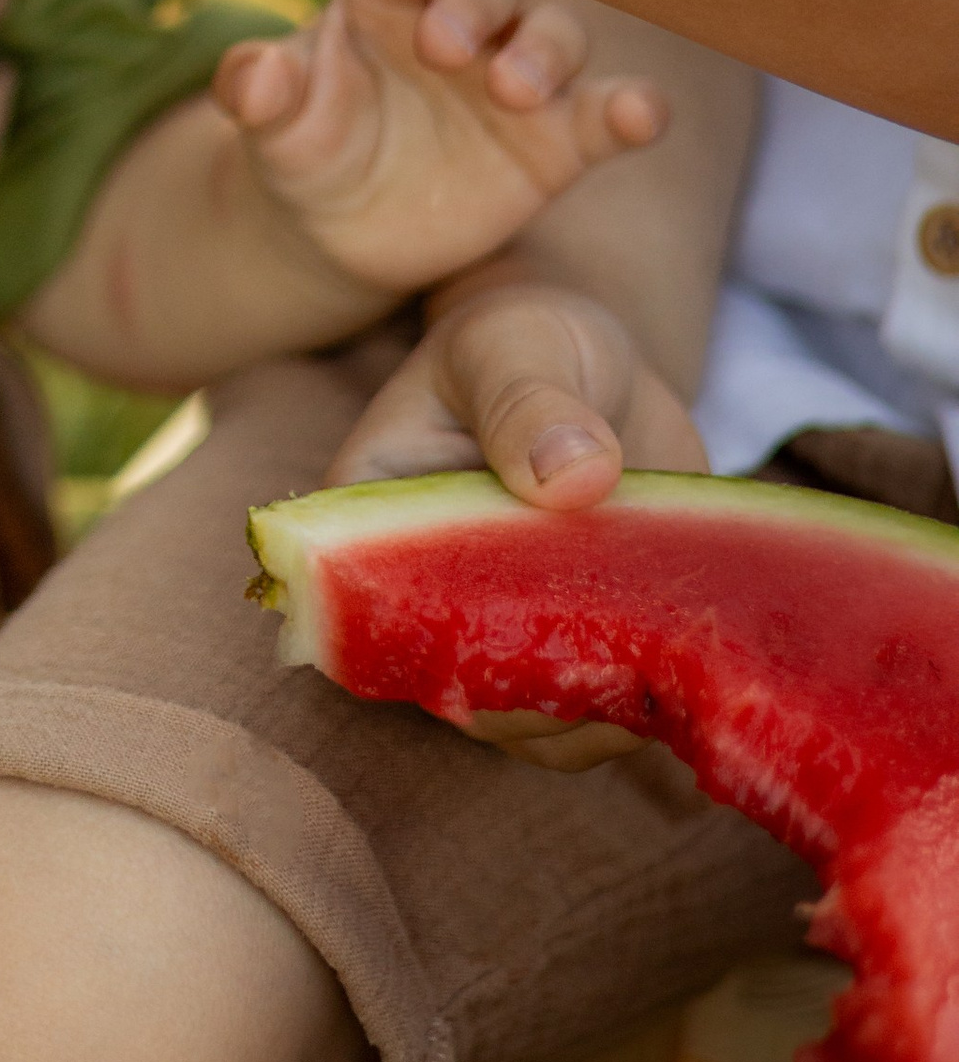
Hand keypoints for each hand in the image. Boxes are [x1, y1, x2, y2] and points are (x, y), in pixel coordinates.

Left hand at [216, 0, 666, 301]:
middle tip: (441, 46)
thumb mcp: (271, 124)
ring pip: (554, 34)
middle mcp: (462, 16)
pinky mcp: (558, 141)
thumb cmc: (304, 143)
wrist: (336, 227)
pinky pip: (606, 113)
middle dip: (472, 0)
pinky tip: (641, 115)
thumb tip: (256, 77)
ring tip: (510, 89)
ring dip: (541, 50)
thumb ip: (261, 93)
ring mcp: (516, 75)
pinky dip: (631, 109)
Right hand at [327, 272, 710, 764]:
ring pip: (531, 725)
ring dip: (595, 713)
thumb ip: (530, 402)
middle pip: (456, 689)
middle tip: (620, 642)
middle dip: (535, 693)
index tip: (523, 627)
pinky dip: (640, 707)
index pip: (371, 615)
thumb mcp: (518, 344)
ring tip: (662, 658)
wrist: (596, 360)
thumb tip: (576, 477)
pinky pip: (593, 711)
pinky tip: (690, 663)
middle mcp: (424, 597)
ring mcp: (499, 630)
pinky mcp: (570, 645)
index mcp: (371, 527)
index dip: (431, 643)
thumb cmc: (528, 336)